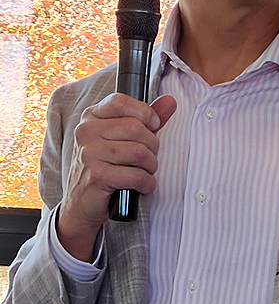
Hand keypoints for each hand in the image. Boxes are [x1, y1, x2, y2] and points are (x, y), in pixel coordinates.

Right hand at [57, 92, 176, 259]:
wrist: (82, 202)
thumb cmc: (106, 164)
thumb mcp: (122, 136)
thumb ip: (146, 117)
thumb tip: (170, 101)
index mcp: (91, 117)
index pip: (121, 102)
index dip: (145, 112)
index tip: (153, 125)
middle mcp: (86, 132)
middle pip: (135, 127)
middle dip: (152, 144)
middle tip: (148, 155)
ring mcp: (89, 154)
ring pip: (139, 152)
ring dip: (150, 165)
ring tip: (144, 170)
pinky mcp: (97, 176)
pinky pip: (137, 175)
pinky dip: (147, 183)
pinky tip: (142, 185)